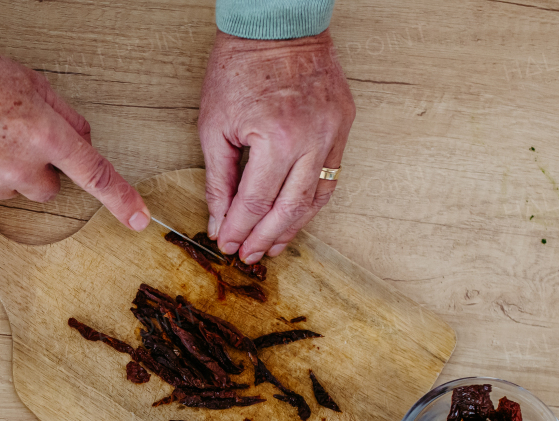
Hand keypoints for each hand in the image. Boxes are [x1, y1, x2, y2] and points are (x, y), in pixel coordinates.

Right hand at [0, 40, 149, 230]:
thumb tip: (83, 141)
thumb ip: (64, 115)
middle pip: (50, 188)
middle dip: (39, 168)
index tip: (140, 219)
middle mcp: (21, 165)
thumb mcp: (30, 82)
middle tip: (13, 138)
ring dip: (8, 171)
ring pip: (16, 190)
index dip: (121, 198)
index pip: (94, 173)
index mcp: (44, 133)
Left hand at [199, 30, 354, 261]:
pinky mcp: (344, 125)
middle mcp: (311, 139)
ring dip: (293, 227)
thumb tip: (219, 221)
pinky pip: (331, 176)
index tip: (227, 244)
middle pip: (289, 209)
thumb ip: (218, 180)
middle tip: (248, 256)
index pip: (255, 202)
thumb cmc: (238, 69)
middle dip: (266, 238)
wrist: (277, 25)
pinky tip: (294, 216)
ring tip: (272, 245)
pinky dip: (312, 201)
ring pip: (316, 198)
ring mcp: (334, 132)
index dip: (239, 229)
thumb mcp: (214, 127)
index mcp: (275, 138)